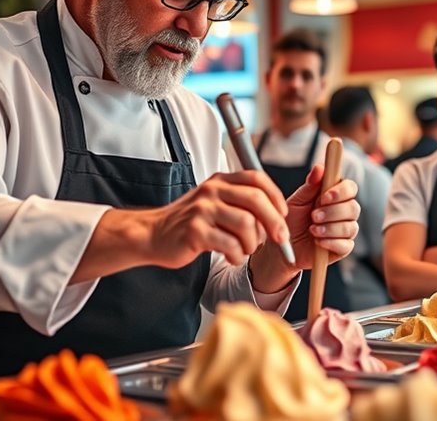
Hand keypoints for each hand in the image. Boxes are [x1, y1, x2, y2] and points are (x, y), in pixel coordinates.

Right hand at [143, 171, 288, 267]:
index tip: (283, 215)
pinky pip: (230, 245)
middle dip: (275, 223)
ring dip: (252, 244)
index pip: (256, 178)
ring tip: (244, 250)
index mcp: (220, 181)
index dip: (276, 196)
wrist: (154, 235)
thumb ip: (241, 202)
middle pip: (256, 200)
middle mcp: (211, 191)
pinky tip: (231, 257)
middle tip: (280, 239)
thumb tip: (278, 216)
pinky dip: (237, 256)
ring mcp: (202, 210)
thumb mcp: (215, 202)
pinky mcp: (195, 231)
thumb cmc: (190, 222)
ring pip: (246, 225)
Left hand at [284, 164, 360, 269]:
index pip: (350, 188)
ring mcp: (345, 230)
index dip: (341, 191)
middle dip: (333, 212)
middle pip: (353, 208)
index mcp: (334, 196)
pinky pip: (346, 245)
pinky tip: (318, 242)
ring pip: (350, 227)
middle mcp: (343, 212)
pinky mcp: (343, 248)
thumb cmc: (292, 221)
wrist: (285, 247)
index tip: (325, 196)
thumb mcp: (297, 202)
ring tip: (312, 230)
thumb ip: (309, 186)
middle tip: (314, 216)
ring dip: (330, 228)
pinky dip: (331, 243)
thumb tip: (319, 167)